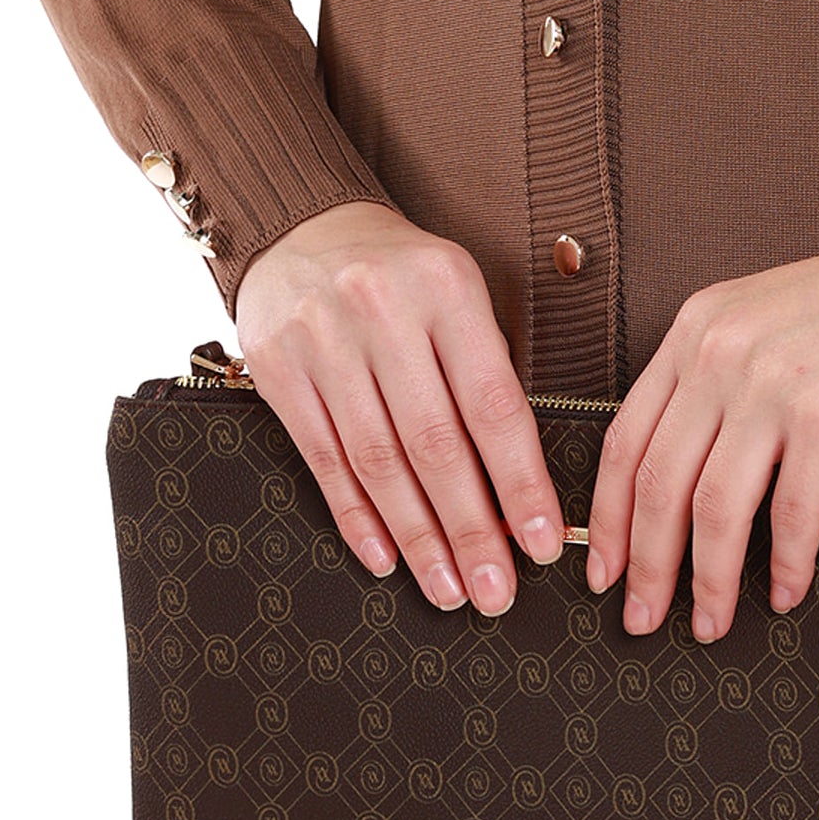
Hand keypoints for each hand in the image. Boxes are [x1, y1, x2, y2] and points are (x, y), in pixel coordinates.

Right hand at [233, 200, 562, 616]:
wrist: (304, 228)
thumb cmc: (405, 274)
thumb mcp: (461, 294)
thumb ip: (487, 372)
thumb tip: (519, 488)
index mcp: (448, 289)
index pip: (493, 404)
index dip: (520, 481)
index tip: (541, 541)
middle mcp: (384, 312)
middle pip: (435, 444)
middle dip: (470, 528)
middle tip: (496, 591)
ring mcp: (323, 341)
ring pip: (379, 461)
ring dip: (418, 536)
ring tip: (449, 588)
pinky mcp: (277, 369)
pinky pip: (325, 459)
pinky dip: (358, 516)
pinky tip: (387, 557)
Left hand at [584, 237, 818, 643]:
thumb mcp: (764, 319)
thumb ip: (716, 375)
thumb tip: (684, 473)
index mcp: (697, 328)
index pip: (625, 437)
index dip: (606, 515)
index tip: (602, 568)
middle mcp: (722, 353)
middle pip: (658, 483)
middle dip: (646, 565)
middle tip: (640, 617)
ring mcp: (772, 385)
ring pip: (713, 509)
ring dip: (708, 580)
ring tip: (709, 623)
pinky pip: (792, 512)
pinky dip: (787, 563)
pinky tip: (786, 592)